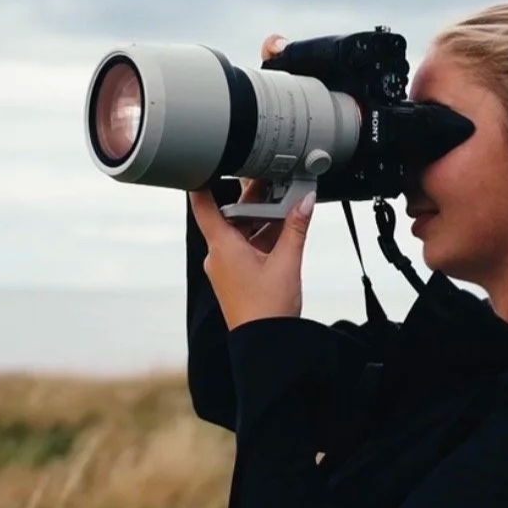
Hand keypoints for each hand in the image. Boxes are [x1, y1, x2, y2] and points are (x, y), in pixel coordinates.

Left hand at [190, 178, 314, 330]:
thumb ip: (296, 228)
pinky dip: (262, 238)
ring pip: (242, 232)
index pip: (203, 206)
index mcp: (223, 247)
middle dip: (255, 202)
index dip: (203, 182)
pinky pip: (246, 248)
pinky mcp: (236, 277)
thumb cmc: (267, 310)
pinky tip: (283, 233)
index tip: (207, 164)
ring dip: (262, 221)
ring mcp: (226, 267)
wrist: (266, 343)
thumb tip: (304, 203)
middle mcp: (219, 255)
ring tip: (287, 209)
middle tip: (274, 184)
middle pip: (232, 217)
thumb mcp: (287, 262)